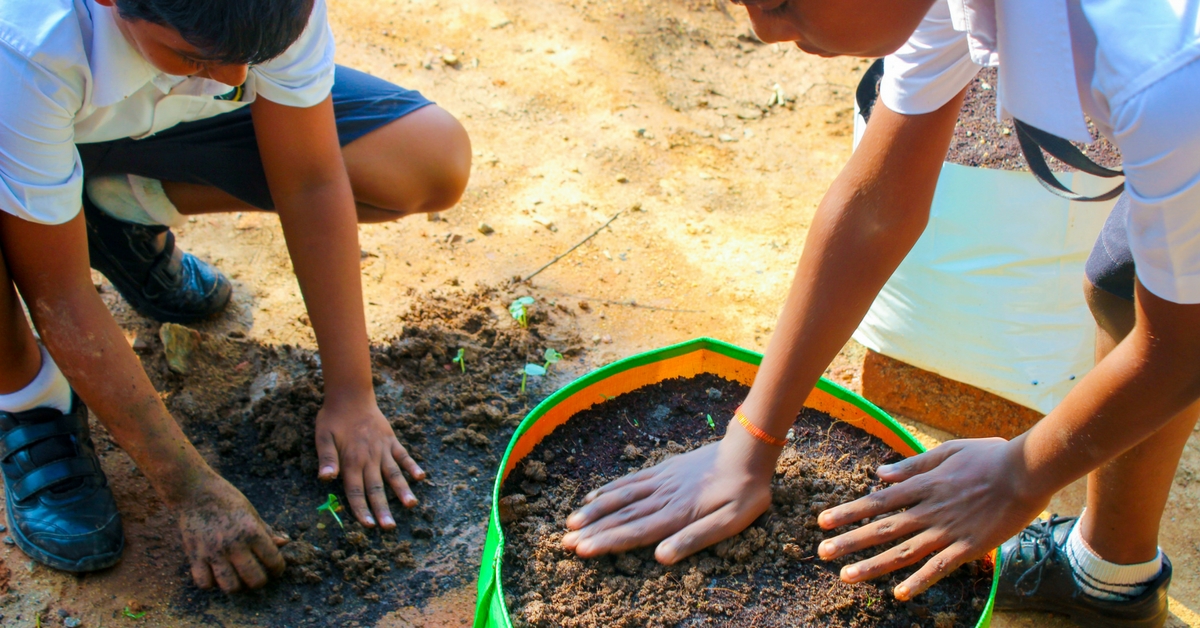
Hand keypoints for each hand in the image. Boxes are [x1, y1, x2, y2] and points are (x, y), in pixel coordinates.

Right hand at [177, 473, 288, 592]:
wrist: (195, 491)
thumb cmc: (227, 499)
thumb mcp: (251, 512)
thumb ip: (267, 531)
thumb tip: (285, 542)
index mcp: (252, 532)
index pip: (274, 561)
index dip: (278, 569)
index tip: (275, 569)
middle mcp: (234, 545)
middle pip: (254, 580)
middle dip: (260, 582)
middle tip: (257, 576)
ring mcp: (213, 552)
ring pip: (230, 586)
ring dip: (237, 586)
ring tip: (237, 577)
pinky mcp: (195, 556)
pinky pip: (204, 582)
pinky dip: (211, 583)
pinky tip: (215, 574)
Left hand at [315, 396, 424, 528]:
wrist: (351, 395)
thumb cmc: (332, 417)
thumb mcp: (323, 437)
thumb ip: (327, 458)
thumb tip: (326, 479)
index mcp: (351, 461)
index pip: (356, 490)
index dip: (361, 509)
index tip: (368, 526)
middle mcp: (369, 458)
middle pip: (376, 488)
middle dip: (382, 509)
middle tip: (389, 527)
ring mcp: (382, 449)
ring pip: (393, 474)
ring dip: (402, 491)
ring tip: (411, 505)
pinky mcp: (391, 440)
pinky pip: (403, 455)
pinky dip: (412, 466)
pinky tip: (421, 477)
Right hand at [562, 425, 776, 562]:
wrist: (749, 449)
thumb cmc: (745, 491)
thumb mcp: (731, 521)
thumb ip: (696, 538)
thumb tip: (661, 557)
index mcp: (678, 513)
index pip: (636, 531)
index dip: (607, 541)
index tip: (582, 550)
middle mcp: (663, 496)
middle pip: (621, 515)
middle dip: (592, 530)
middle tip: (564, 543)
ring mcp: (661, 480)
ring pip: (621, 497)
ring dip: (594, 510)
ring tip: (571, 522)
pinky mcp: (664, 469)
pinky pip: (632, 480)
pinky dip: (610, 488)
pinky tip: (595, 495)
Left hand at [816, 437, 1050, 599]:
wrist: (1027, 471)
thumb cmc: (990, 457)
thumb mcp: (947, 451)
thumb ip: (913, 465)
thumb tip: (880, 473)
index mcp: (923, 485)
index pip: (877, 501)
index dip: (848, 512)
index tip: (823, 521)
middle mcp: (928, 510)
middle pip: (882, 529)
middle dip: (849, 541)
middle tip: (822, 552)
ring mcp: (947, 530)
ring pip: (903, 552)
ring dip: (873, 565)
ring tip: (846, 576)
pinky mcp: (969, 547)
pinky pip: (939, 568)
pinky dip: (918, 581)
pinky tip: (899, 593)